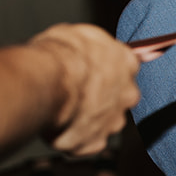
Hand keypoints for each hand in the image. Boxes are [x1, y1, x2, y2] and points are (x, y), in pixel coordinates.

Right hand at [27, 24, 140, 155]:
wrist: (48, 84)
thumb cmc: (60, 55)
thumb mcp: (77, 33)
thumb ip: (91, 45)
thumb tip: (86, 47)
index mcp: (126, 62)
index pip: (125, 66)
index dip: (106, 69)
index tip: (92, 71)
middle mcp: (127, 94)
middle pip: (119, 97)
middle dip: (101, 97)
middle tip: (76, 94)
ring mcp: (113, 121)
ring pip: (104, 122)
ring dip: (89, 119)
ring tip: (64, 112)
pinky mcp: (95, 143)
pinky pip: (87, 143)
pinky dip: (75, 139)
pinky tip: (59, 129)